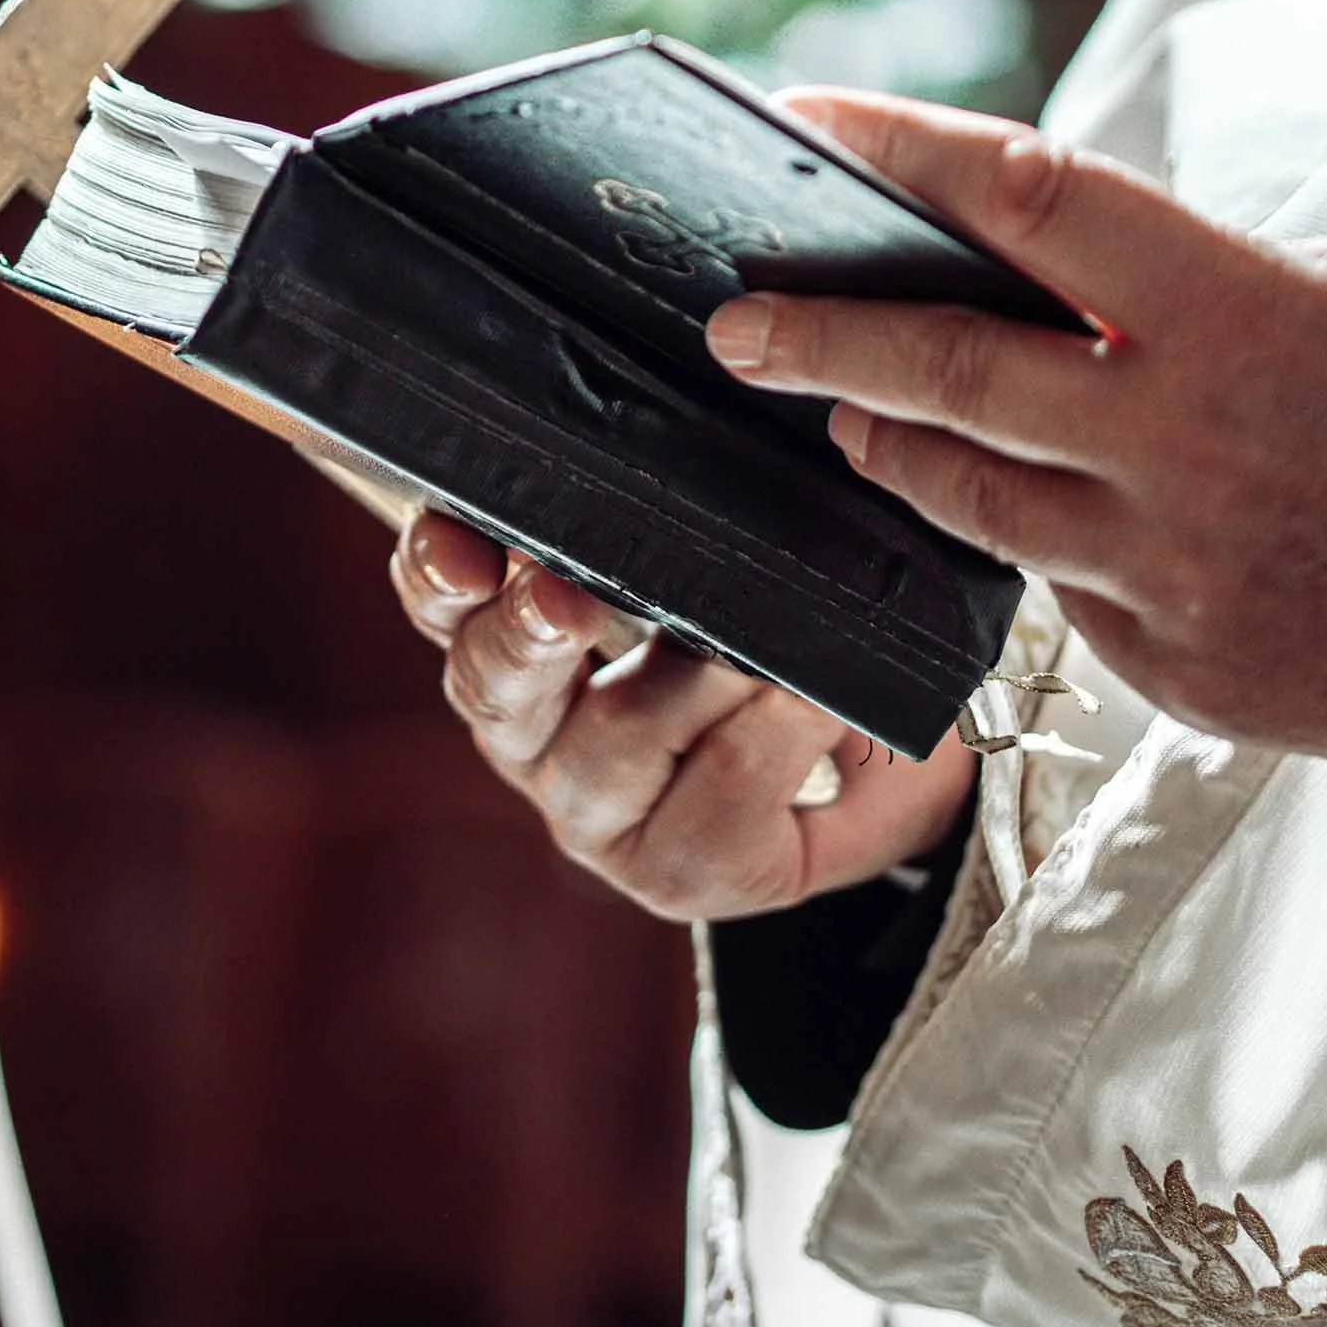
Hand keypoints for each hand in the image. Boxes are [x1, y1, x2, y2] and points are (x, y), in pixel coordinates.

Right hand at [389, 508, 975, 920]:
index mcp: (516, 641)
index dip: (438, 569)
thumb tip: (669, 450)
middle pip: (490, 684)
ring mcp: (595, 815)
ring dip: (698, 674)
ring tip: (761, 640)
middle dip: (526, 633)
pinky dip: (775, 734)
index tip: (461, 543)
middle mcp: (534, 737)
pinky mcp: (676, 875)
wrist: (888, 748)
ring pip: (616, 736)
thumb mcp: (718, 562)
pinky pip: (718, 792)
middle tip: (560, 597)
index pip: (445, 599)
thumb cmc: (780, 633)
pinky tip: (816, 701)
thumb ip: (664, 525)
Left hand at [704, 94, 1326, 777]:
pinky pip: (1064, 597)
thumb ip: (1223, 273)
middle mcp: (1179, 442)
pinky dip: (1036, 546)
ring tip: (841, 411)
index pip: (1028, 204)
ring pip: (968, 502)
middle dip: (818, 339)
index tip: (808, 121)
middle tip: (733, 321)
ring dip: (890, 449)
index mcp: (1236, 312)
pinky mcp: (1176, 670)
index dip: (904, 155)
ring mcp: (1169, 570)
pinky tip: (1028, 512)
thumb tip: (1096, 268)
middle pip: (946, 373)